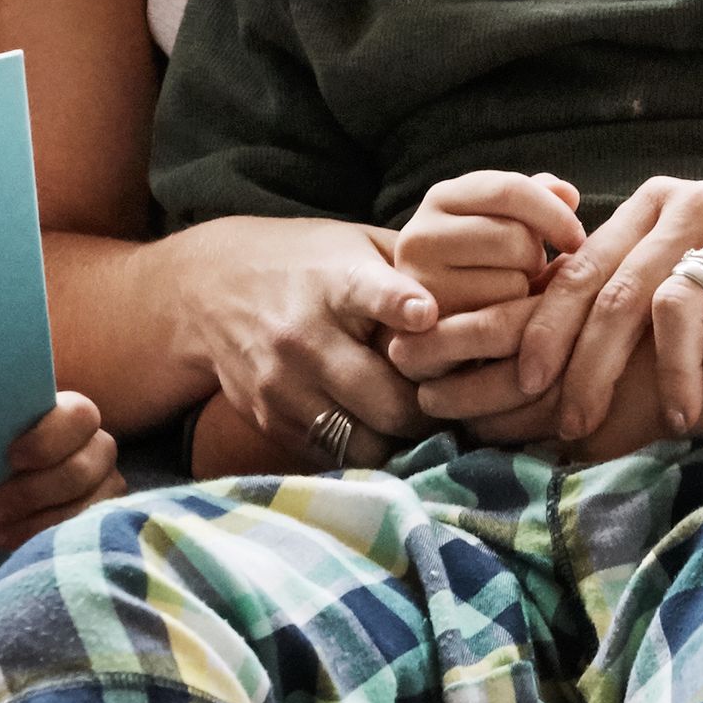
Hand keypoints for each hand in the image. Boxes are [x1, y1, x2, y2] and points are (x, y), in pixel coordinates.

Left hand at [0, 393, 120, 556]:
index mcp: (72, 417)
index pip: (78, 416)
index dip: (47, 439)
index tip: (10, 459)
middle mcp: (97, 449)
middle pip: (79, 470)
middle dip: (32, 492)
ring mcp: (105, 488)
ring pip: (83, 509)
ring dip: (36, 525)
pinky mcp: (101, 522)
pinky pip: (82, 536)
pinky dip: (46, 543)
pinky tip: (16, 549)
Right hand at [153, 214, 438, 467]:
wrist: (210, 288)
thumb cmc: (308, 264)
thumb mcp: (356, 245)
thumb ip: (419, 266)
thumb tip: (492, 289)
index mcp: (336, 282)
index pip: (369, 294)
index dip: (399, 305)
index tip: (425, 314)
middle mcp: (305, 337)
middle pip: (388, 401)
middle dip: (432, 410)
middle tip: (455, 406)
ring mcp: (283, 386)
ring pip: (365, 442)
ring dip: (401, 440)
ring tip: (419, 425)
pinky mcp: (269, 420)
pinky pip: (335, 457)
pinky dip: (365, 451)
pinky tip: (380, 433)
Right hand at [375, 168, 585, 411]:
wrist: (431, 326)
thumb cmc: (478, 264)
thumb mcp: (499, 223)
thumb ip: (535, 201)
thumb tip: (569, 194)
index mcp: (443, 197)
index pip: (510, 189)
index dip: (555, 213)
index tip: (577, 238)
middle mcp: (421, 233)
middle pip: (514, 236)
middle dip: (535, 256)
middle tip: (527, 269)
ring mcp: (422, 279)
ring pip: (512, 278)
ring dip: (525, 287)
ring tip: (508, 288)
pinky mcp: (432, 323)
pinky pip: (502, 318)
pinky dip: (513, 319)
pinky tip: (498, 315)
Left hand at [515, 178, 702, 452]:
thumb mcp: (679, 257)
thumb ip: (621, 284)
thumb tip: (540, 353)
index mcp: (650, 206)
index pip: (581, 272)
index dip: (548, 331)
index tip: (527, 385)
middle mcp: (690, 205)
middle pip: (620, 294)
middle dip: (591, 367)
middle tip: (577, 423)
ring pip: (679, 303)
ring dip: (669, 374)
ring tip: (673, 421)